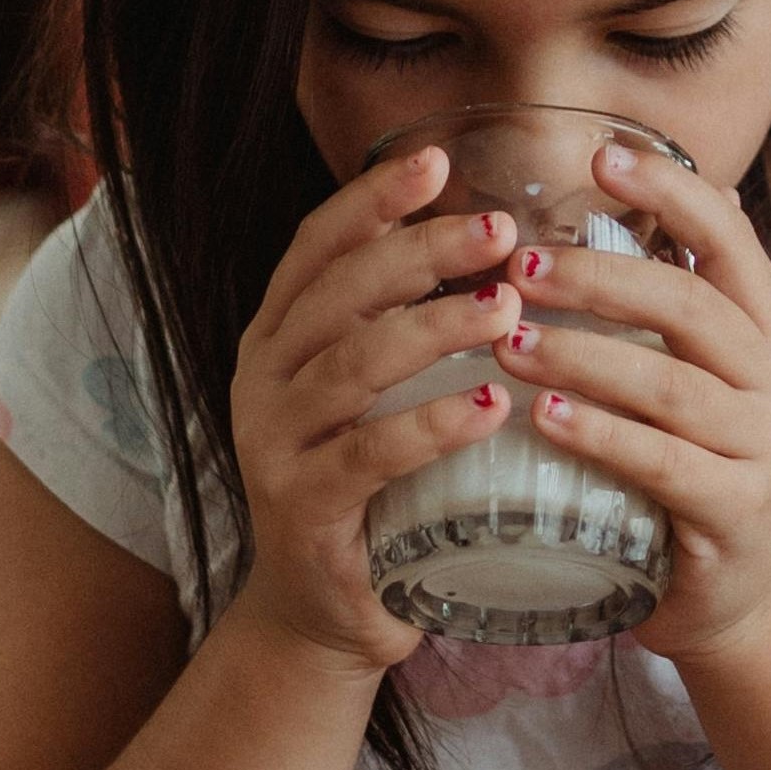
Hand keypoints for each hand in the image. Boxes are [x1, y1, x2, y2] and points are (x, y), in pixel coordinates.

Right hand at [222, 143, 520, 674]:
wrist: (324, 612)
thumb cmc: (372, 490)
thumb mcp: (376, 396)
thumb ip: (405, 327)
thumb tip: (501, 249)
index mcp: (279, 337)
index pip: (316, 246)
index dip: (373, 199)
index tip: (439, 157)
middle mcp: (264, 379)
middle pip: (340, 292)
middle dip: (422, 251)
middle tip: (500, 230)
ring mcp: (275, 443)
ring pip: (354, 364)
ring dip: (435, 328)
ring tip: (507, 310)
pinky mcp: (304, 508)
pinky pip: (369, 454)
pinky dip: (432, 425)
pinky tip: (491, 407)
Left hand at [493, 137, 770, 666]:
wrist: (736, 596)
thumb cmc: (693, 471)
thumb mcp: (690, 377)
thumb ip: (669, 302)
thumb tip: (634, 190)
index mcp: (765, 332)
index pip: (729, 239)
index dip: (670, 191)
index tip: (601, 155)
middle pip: (691, 304)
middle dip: (601, 276)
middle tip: (520, 262)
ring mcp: (762, 448)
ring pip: (670, 383)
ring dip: (584, 354)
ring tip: (509, 337)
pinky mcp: (734, 511)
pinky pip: (661, 462)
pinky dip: (601, 435)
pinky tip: (544, 415)